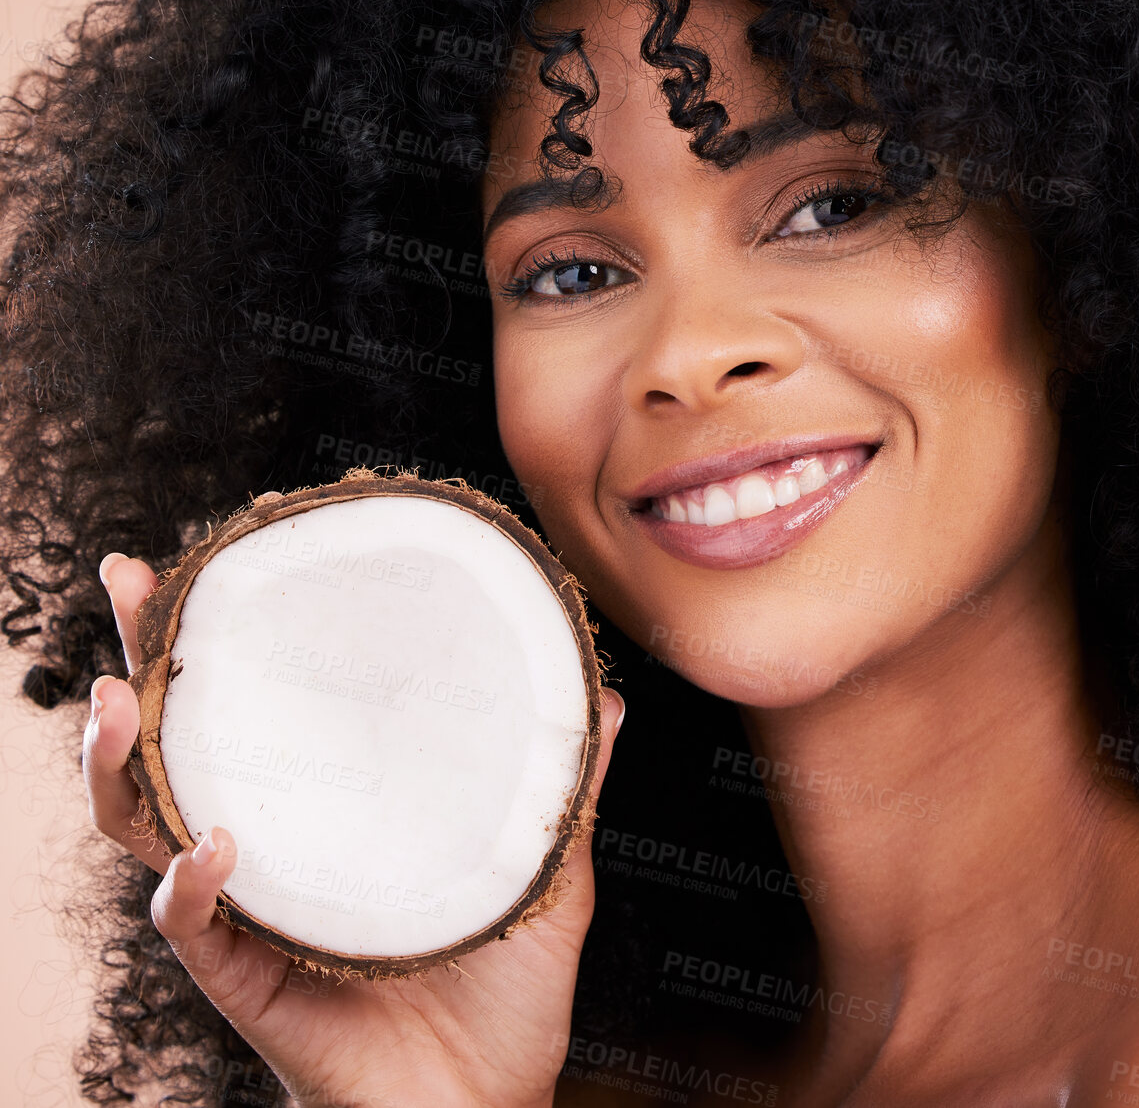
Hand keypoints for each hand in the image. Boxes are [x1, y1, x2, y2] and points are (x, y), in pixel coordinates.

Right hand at [84, 543, 625, 1107]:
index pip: (268, 709)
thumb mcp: (547, 870)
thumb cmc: (505, 994)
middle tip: (132, 582)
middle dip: (147, 662)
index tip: (221, 553)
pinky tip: (214, 846)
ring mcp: (256, 916)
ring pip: (153, 828)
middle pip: (186, 744)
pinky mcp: (255, 986)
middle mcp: (277, 854)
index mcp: (334, 815)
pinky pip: (199, 934)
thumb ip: (565, 788)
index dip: (234, 636)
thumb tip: (608, 699)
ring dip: (125, 763)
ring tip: (120, 699)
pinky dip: (194, 888)